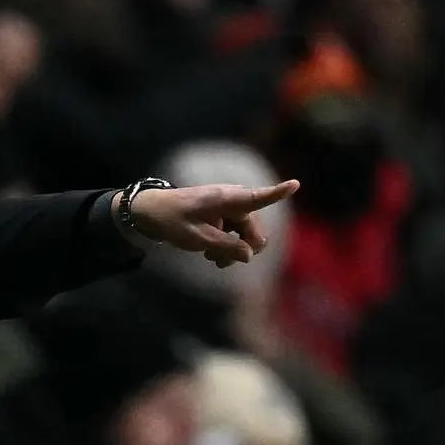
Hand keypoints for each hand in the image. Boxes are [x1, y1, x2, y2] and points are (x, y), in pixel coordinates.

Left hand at [124, 180, 299, 267]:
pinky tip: (211, 254)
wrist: (149, 211)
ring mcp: (227, 208)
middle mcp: (231, 200)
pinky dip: (227, 244)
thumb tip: (249, 255)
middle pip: (255, 230)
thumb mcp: (196, 238)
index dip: (278, 192)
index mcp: (225, 200)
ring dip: (234, 249)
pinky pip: (235, 233)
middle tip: (221, 261)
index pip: (257, 197)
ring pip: (245, 235)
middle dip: (244, 248)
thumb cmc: (171, 220)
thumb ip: (225, 246)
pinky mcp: (221, 215)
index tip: (295, 183)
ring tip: (212, 259)